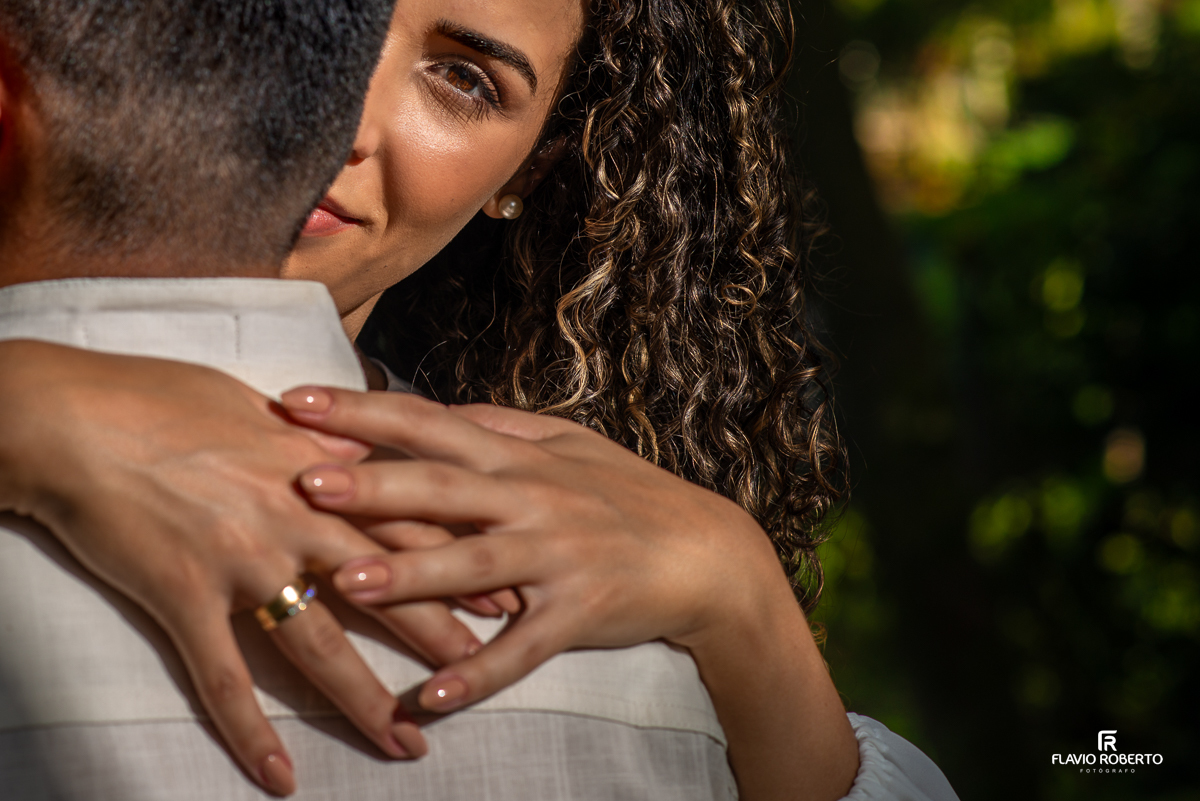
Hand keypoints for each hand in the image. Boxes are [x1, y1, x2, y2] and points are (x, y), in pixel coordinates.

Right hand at [0, 341, 486, 794]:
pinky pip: (225, 678)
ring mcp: (242, 561)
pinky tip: (280, 777)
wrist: (72, 416)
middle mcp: (294, 518)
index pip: (410, 520)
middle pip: (387, 587)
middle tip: (489, 677)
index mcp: (316, 469)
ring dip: (365, 702)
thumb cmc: (160, 396)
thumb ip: (315, 439)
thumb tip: (355, 449)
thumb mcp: (255, 405)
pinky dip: (250, 732)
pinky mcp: (185, 596)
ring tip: (408, 745)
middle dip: (440, 637)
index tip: (505, 591)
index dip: (461, 558)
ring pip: (320, 645)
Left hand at [280, 385, 782, 711]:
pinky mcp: (579, 612)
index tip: (295, 401)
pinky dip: (480, 671)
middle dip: (372, 484)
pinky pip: (523, 648)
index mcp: (519, 455)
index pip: (428, 423)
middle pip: (442, 489)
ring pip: (474, 565)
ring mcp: (557, 556)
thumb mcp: (566, 445)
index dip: (361, 410)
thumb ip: (498, 426)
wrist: (704, 551)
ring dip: (411, 575)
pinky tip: (433, 696)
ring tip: (347, 582)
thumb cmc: (627, 493)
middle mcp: (533, 498)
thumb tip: (435, 410)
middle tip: (304, 482)